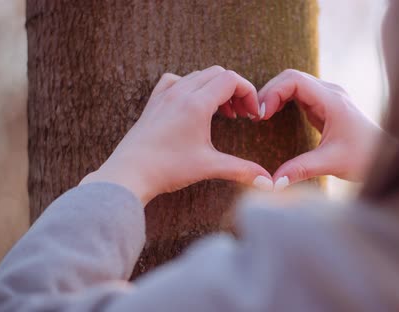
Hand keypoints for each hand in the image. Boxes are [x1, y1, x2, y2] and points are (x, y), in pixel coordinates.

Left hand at [81, 66, 272, 203]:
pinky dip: (191, 86)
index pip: (231, 80)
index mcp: (196, 103)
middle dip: (235, 90)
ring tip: (224, 113)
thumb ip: (242, 170)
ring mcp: (165, 95)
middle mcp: (180, 92)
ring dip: (216, 88)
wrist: (129, 174)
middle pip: (217, 74)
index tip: (252, 115)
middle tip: (242, 115)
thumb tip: (268, 184)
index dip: (249, 93)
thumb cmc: (167, 168)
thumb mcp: (209, 167)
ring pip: (198, 75)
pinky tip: (194, 104)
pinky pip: (176, 80)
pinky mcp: (154, 103)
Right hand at [259, 69, 385, 189]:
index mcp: (332, 100)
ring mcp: (329, 98)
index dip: (273, 92)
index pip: (295, 80)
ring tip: (260, 116)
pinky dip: (284, 101)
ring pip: (295, 84)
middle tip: (255, 116)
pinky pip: (300, 95)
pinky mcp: (327, 107)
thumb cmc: (366, 158)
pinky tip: (273, 116)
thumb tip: (273, 183)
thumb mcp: (331, 163)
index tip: (260, 115)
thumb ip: (300, 169)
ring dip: (276, 95)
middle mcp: (331, 93)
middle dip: (270, 92)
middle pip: (292, 78)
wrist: (387, 159)